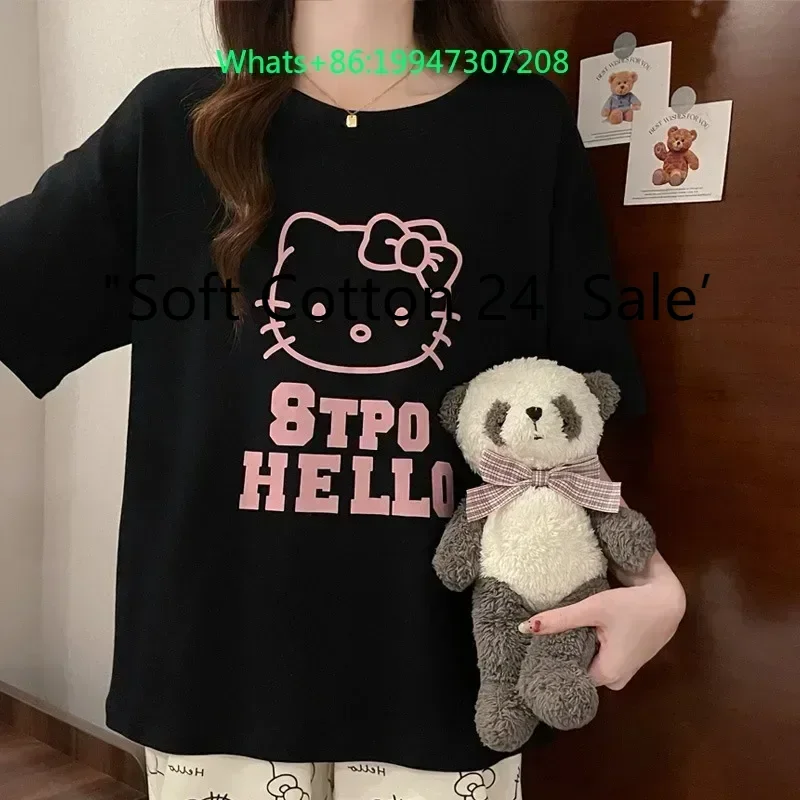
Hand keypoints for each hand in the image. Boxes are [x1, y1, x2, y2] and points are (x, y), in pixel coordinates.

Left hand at [519, 556, 684, 688]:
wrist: (670, 601)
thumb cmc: (633, 606)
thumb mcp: (593, 608)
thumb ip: (560, 619)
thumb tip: (524, 628)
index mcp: (606, 676)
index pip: (566, 676)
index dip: (548, 661)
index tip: (529, 649)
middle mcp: (614, 681)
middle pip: (577, 669)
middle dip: (560, 652)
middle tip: (536, 636)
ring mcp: (623, 672)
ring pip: (588, 662)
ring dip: (574, 647)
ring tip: (551, 631)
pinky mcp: (626, 660)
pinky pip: (599, 657)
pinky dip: (588, 645)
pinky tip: (574, 630)